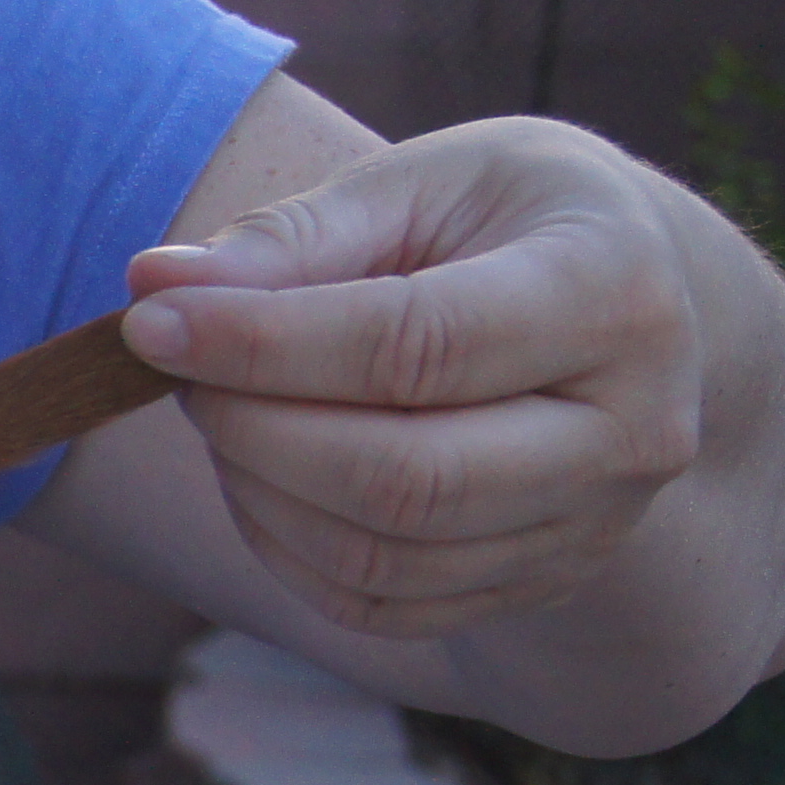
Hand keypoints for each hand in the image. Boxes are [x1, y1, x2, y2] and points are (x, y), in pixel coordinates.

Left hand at [117, 116, 713, 643]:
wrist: (617, 307)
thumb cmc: (505, 222)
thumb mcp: (424, 180)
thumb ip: (298, 234)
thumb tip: (156, 284)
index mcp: (615, 290)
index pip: (416, 346)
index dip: (264, 345)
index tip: (150, 322)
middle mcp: (633, 425)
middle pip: (403, 477)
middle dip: (252, 429)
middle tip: (180, 373)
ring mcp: (594, 522)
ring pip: (382, 553)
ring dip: (257, 490)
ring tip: (221, 411)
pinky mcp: (540, 582)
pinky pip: (381, 604)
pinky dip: (285, 550)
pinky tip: (259, 475)